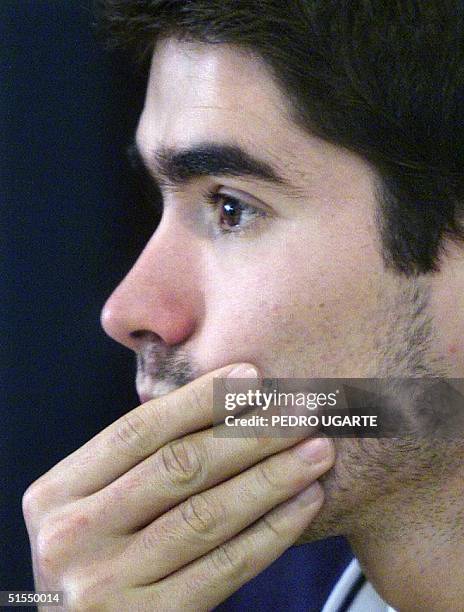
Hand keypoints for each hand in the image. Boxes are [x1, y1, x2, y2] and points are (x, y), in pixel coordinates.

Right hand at [23, 364, 334, 610]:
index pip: (138, 431)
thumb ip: (134, 463)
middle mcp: (73, 537)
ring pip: (207, 514)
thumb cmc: (99, 553)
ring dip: (270, 477)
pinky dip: (272, 531)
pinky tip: (304, 502)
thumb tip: (217, 399)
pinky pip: (224, 567)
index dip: (198, 399)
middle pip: (178, 467)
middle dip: (248, 433)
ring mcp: (107, 585)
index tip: (252, 376)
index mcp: (57, 494)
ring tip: (315, 451)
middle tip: (300, 410)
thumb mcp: (92, 503)